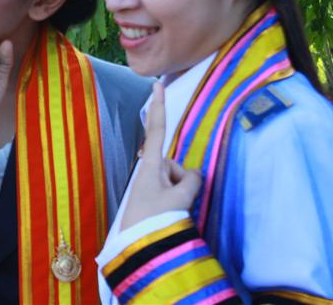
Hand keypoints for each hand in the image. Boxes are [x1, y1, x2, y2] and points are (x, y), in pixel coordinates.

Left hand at [120, 82, 202, 230]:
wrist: (136, 248)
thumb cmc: (153, 221)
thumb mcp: (178, 199)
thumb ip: (191, 182)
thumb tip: (195, 175)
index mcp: (151, 165)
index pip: (157, 130)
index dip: (159, 106)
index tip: (156, 84)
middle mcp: (149, 171)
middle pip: (175, 164)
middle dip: (182, 179)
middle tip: (173, 203)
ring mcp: (151, 186)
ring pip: (178, 181)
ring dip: (180, 194)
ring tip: (168, 213)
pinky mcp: (153, 200)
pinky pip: (174, 193)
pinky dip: (177, 203)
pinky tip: (169, 218)